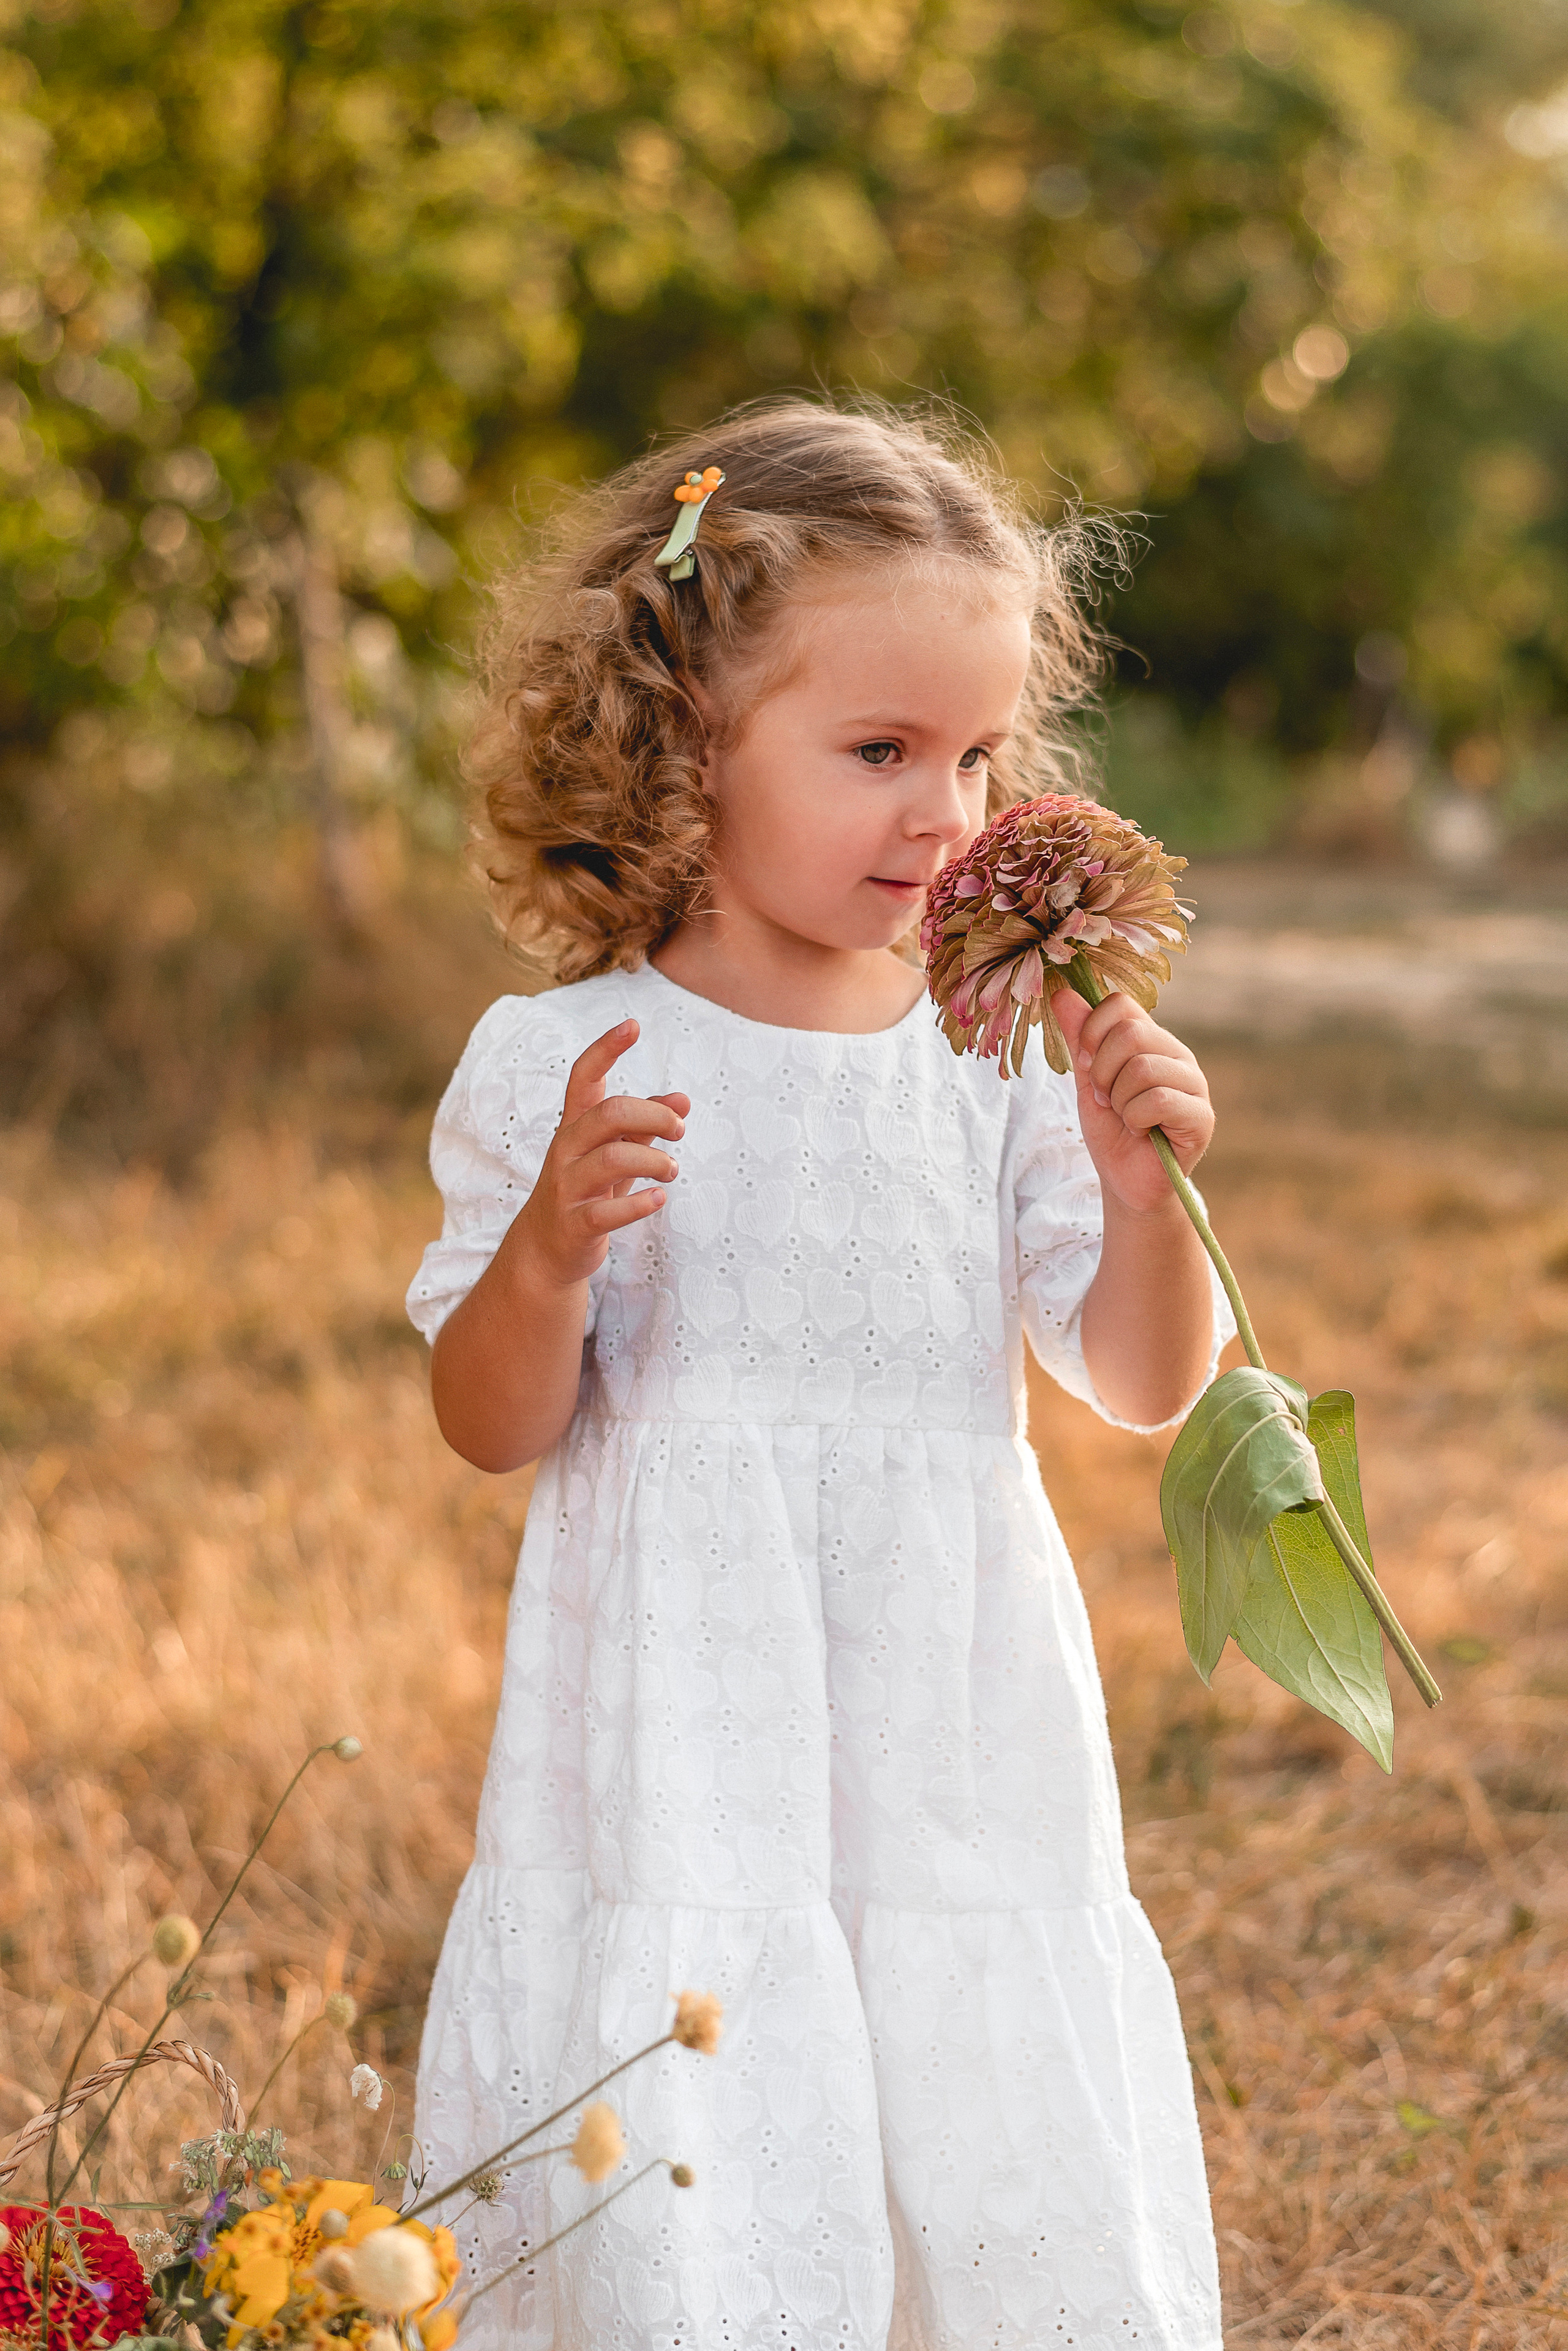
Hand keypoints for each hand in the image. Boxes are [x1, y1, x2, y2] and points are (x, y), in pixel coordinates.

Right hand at [512, 1020, 688, 1289]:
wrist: (544, 1249)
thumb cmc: (587, 1191)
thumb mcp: (614, 1153)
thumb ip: (645, 1128)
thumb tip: (684, 1099)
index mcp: (574, 1126)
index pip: (584, 1077)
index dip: (606, 1049)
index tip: (633, 1025)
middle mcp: (566, 1149)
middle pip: (609, 1113)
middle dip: (654, 1116)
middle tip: (681, 1130)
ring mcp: (566, 1187)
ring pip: (611, 1159)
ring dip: (655, 1161)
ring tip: (672, 1170)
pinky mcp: (574, 1224)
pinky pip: (607, 1212)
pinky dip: (639, 1204)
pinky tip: (659, 1199)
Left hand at [1053, 986, 1213, 1215]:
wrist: (1125, 1181)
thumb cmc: (1110, 1131)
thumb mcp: (1086, 1079)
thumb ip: (1078, 1038)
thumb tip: (1061, 992)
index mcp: (1152, 1040)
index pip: (1120, 1005)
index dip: (1091, 1035)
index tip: (1088, 1069)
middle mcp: (1177, 1055)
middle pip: (1129, 1033)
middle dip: (1101, 1073)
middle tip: (1108, 1101)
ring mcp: (1194, 1084)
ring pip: (1142, 1068)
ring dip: (1119, 1101)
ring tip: (1126, 1119)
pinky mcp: (1201, 1116)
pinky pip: (1158, 1100)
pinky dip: (1136, 1120)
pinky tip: (1143, 1132)